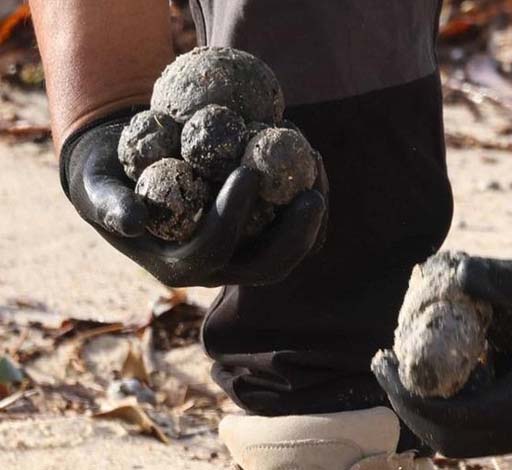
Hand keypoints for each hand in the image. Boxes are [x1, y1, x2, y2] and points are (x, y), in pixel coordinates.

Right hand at [62, 111, 326, 286]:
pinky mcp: (260, 235)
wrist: (128, 175)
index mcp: (178, 266)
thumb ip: (109, 205)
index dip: (232, 215)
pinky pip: (295, 227)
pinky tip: (311, 158)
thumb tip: (133, 220)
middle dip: (294, 235)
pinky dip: (307, 197)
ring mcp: (243, 255)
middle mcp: (217, 269)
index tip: (246, 170)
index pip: (213, 249)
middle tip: (310, 193)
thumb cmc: (109, 178)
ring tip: (315, 164)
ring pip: (291, 250)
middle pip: (267, 267)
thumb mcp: (96, 188)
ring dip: (311, 217)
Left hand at [373, 257, 511, 456]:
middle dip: (416, 399)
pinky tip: (477, 342)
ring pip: (477, 425)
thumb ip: (504, 281)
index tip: (381, 358)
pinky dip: (478, 383)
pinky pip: (502, 410)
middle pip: (454, 436)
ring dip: (446, 391)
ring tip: (427, 347)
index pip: (446, 424)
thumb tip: (448, 271)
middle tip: (392, 358)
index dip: (404, 395)